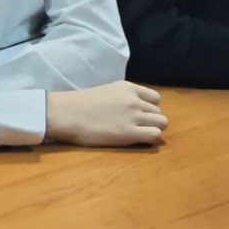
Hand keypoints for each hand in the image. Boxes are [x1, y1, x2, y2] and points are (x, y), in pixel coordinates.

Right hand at [44, 82, 166, 146]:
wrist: (66, 113)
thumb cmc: (80, 104)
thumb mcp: (107, 92)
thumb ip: (122, 98)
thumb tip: (132, 108)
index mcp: (128, 87)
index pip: (155, 98)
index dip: (149, 109)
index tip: (139, 116)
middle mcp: (134, 100)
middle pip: (159, 112)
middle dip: (151, 121)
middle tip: (136, 128)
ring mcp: (133, 116)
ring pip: (162, 123)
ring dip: (153, 129)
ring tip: (138, 135)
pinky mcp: (129, 132)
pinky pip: (155, 135)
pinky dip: (150, 139)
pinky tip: (138, 141)